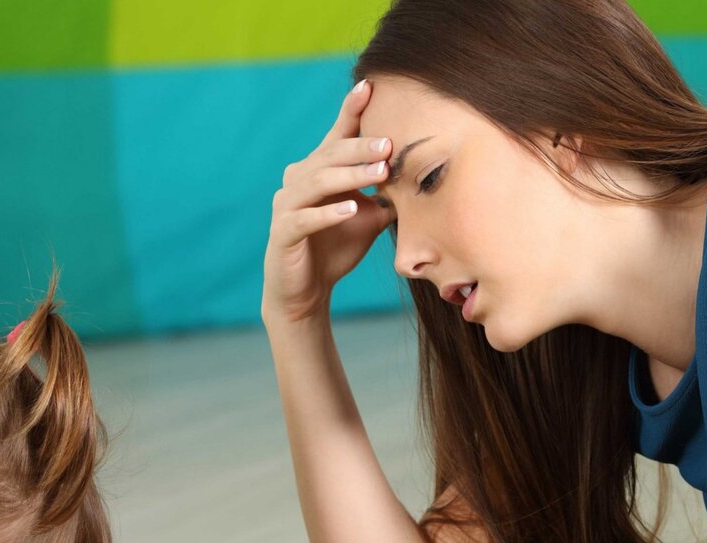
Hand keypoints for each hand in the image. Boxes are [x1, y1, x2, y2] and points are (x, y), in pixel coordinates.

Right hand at [263, 78, 395, 324]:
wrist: (305, 292)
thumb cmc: (334, 249)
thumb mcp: (368, 217)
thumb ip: (386, 194)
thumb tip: (423, 174)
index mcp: (317, 171)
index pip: (335, 136)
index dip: (350, 111)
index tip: (370, 86)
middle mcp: (297, 181)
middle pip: (328, 156)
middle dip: (359, 147)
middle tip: (388, 144)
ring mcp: (285, 206)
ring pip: (317, 182)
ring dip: (349, 176)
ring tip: (378, 174)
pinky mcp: (282, 233)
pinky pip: (304, 218)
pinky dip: (328, 213)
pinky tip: (351, 209)